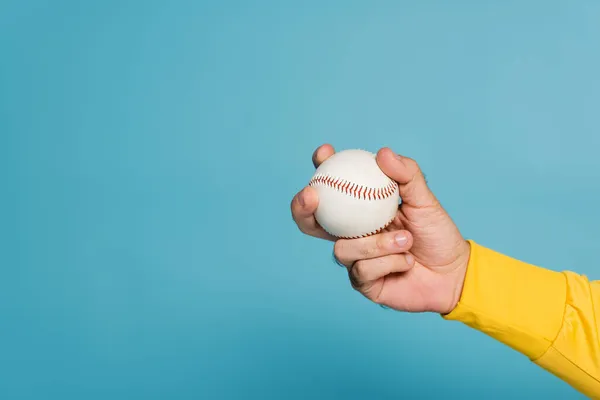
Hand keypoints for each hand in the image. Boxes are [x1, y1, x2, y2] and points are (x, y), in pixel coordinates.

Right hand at [291, 144, 470, 313]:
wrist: (453, 274)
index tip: (325, 152)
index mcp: (360, 209)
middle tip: (312, 195)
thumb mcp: (424, 200)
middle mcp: (350, 232)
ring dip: (377, 243)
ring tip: (406, 240)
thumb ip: (406, 175)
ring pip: (342, 248)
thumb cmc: (436, 234)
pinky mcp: (361, 282)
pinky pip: (362, 269)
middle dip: (301, 208)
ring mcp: (353, 258)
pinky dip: (389, 262)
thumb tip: (382, 153)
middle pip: (310, 222)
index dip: (320, 168)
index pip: (332, 186)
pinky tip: (406, 262)